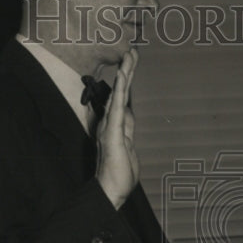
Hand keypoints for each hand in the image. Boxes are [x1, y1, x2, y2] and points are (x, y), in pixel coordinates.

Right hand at [95, 49, 138, 208]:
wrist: (110, 191)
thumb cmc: (118, 173)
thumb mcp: (128, 147)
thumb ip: (128, 130)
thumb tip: (129, 117)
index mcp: (116, 126)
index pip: (123, 99)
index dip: (127, 82)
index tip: (131, 64)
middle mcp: (110, 123)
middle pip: (121, 92)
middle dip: (127, 71)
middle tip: (132, 51)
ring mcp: (110, 127)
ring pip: (119, 95)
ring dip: (125, 74)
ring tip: (129, 55)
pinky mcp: (112, 133)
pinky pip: (117, 107)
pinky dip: (120, 90)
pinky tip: (122, 75)